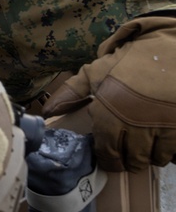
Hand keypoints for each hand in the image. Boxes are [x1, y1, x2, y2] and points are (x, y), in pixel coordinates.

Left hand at [43, 15, 175, 171]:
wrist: (170, 49)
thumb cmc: (129, 63)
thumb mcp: (95, 73)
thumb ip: (71, 93)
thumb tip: (47, 111)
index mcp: (110, 115)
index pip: (107, 152)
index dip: (109, 160)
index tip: (110, 161)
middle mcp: (134, 126)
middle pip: (133, 159)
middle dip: (129, 162)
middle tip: (128, 158)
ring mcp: (162, 128)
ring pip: (155, 158)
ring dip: (150, 157)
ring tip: (146, 150)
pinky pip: (175, 153)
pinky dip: (170, 152)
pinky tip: (165, 144)